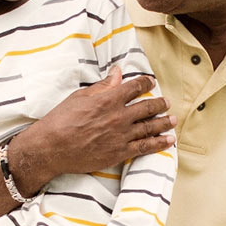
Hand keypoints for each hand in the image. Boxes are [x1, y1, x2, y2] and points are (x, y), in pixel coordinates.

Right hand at [12, 66, 175, 190]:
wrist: (52, 148)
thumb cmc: (61, 120)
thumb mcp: (80, 97)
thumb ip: (102, 86)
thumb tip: (118, 73)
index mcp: (109, 99)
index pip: (134, 87)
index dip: (145, 83)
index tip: (150, 82)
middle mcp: (119, 116)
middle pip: (147, 107)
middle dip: (159, 104)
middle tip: (167, 102)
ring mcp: (121, 136)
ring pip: (150, 127)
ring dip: (164, 123)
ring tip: (173, 120)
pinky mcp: (119, 152)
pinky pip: (145, 147)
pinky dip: (159, 143)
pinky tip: (168, 140)